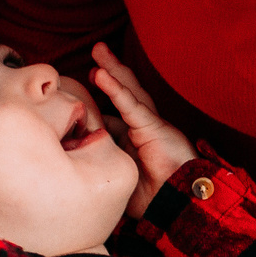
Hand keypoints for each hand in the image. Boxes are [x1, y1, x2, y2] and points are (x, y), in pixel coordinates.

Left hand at [90, 42, 196, 216]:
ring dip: (113, 69)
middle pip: (124, 93)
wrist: (177, 205)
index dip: (101, 99)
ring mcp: (149, 125)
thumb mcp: (120, 180)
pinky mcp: (153, 128)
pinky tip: (100, 74)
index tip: (85, 85)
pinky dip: (115, 89)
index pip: (115, 114)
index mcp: (136, 140)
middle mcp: (143, 128)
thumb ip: (104, 168)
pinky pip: (131, 105)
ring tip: (99, 50)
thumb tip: (78, 167)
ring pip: (129, 91)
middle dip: (110, 71)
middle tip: (96, 53)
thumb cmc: (153, 199)